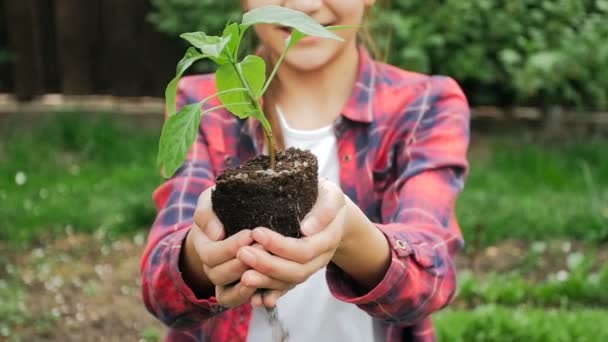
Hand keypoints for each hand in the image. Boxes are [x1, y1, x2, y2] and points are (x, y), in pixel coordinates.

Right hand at [183, 186, 257, 307]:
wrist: (230, 221)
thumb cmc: (221, 207)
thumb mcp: (210, 202)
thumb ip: (207, 213)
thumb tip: (215, 234)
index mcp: (203, 246)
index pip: (211, 254)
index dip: (230, 247)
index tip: (250, 234)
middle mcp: (210, 266)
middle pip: (218, 274)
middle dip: (242, 262)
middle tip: (263, 249)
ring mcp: (223, 280)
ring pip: (227, 290)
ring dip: (247, 278)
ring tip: (267, 264)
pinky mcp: (235, 287)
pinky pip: (232, 300)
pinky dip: (244, 297)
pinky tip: (262, 290)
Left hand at [236, 178, 348, 307]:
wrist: (328, 208)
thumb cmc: (324, 195)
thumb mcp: (330, 195)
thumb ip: (324, 210)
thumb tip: (306, 230)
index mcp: (329, 237)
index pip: (304, 250)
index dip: (280, 246)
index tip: (256, 232)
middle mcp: (322, 257)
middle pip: (297, 271)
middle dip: (269, 265)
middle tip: (242, 253)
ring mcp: (311, 266)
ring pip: (290, 282)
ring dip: (266, 281)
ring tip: (243, 276)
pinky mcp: (299, 271)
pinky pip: (287, 288)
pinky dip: (271, 294)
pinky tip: (255, 300)